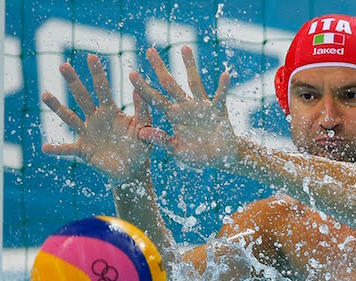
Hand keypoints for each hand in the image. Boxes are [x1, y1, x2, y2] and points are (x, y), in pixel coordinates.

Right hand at [42, 54, 152, 183]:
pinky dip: (57, 149)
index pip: (103, 89)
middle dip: (73, 81)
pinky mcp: (83, 151)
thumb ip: (142, 110)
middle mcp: (95, 119)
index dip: (97, 74)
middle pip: (82, 97)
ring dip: (57, 106)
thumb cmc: (140, 146)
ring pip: (69, 118)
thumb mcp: (144, 127)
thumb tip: (139, 90)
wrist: (133, 170)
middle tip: (63, 65)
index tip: (91, 56)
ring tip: (45, 95)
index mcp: (110, 111)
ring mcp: (87, 133)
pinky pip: (67, 149)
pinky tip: (45, 148)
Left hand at [130, 46, 235, 168]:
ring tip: (184, 47)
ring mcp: (202, 106)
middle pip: (170, 84)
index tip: (130, 73)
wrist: (221, 158)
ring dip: (190, 66)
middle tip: (149, 50)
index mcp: (173, 116)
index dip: (143, 88)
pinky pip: (220, 96)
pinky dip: (223, 87)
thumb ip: (162, 141)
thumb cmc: (198, 156)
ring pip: (194, 82)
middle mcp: (185, 107)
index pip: (155, 99)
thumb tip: (142, 133)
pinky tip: (225, 75)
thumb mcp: (178, 151)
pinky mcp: (218, 110)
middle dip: (159, 68)